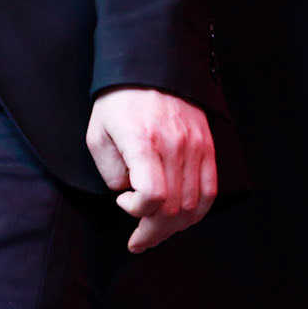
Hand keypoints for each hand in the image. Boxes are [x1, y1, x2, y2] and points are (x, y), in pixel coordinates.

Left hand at [86, 88, 216, 253]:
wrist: (149, 67)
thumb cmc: (118, 100)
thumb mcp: (98, 133)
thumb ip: (110, 170)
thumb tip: (129, 194)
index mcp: (143, 140)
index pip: (153, 196)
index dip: (137, 211)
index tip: (123, 202)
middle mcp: (174, 145)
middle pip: (173, 208)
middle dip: (153, 232)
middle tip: (139, 241)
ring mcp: (195, 146)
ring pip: (193, 205)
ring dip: (174, 227)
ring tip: (156, 233)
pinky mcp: (207, 147)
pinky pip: (209, 191)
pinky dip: (197, 212)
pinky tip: (181, 219)